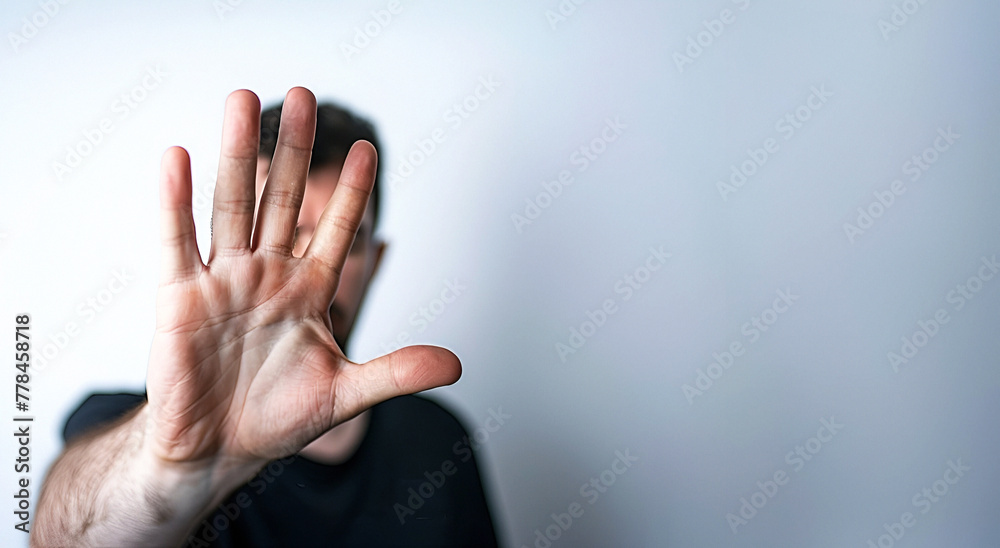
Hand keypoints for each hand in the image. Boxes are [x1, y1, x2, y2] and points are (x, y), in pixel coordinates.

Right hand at [145, 88, 460, 467]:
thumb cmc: (278, 418)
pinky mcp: (180, 297)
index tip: (370, 151)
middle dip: (296, 152)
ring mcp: (223, 280)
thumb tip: (457, 365)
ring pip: (233, 206)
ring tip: (244, 100)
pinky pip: (177, 242)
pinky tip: (178, 157)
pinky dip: (175, 202)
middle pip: (282, 201)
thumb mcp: (345, 393)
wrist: (217, 451)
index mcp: (308, 291)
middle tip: (305, 97)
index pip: (334, 231)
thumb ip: (397, 373)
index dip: (350, 194)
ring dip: (239, 155)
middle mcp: (267, 275)